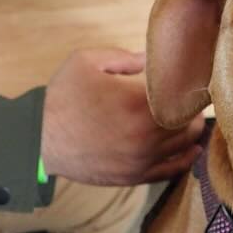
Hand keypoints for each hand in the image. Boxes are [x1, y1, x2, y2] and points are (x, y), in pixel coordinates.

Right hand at [41, 48, 204, 184]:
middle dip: (192, 108)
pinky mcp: (134, 176)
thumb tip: (153, 59)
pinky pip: (171, 170)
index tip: (193, 79)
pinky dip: (185, 158)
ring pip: (185, 145)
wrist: (39, 139)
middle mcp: (146, 134)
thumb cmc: (62, 98)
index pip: (182, 94)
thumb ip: (125, 57)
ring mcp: (142, 159)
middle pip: (189, 121)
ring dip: (192, 131)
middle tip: (192, 98)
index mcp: (139, 103)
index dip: (191, 86)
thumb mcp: (88, 61)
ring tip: (193, 119)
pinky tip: (191, 149)